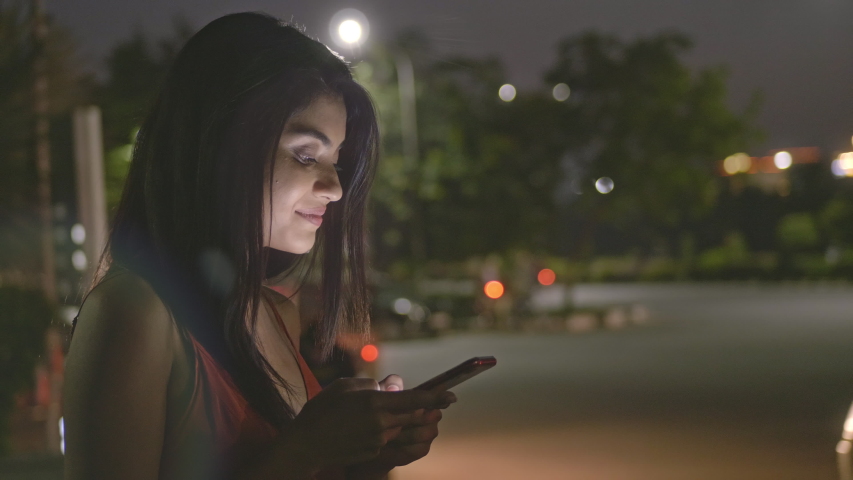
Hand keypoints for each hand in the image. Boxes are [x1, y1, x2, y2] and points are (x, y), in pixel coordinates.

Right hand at [284, 377, 453, 472]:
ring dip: (399, 419)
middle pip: (415, 416)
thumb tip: (391, 388)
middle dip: (426, 410)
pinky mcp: (374, 452)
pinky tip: (362, 427)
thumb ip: (372, 384)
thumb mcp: (345, 386)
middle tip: (433, 404)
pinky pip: (387, 437)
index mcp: (375, 403)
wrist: (306, 444)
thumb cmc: (322, 409)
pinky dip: (384, 430)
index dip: (436, 397)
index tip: (452, 395)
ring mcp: (379, 440)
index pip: (414, 399)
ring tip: (378, 413)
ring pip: (400, 427)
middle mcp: (381, 423)